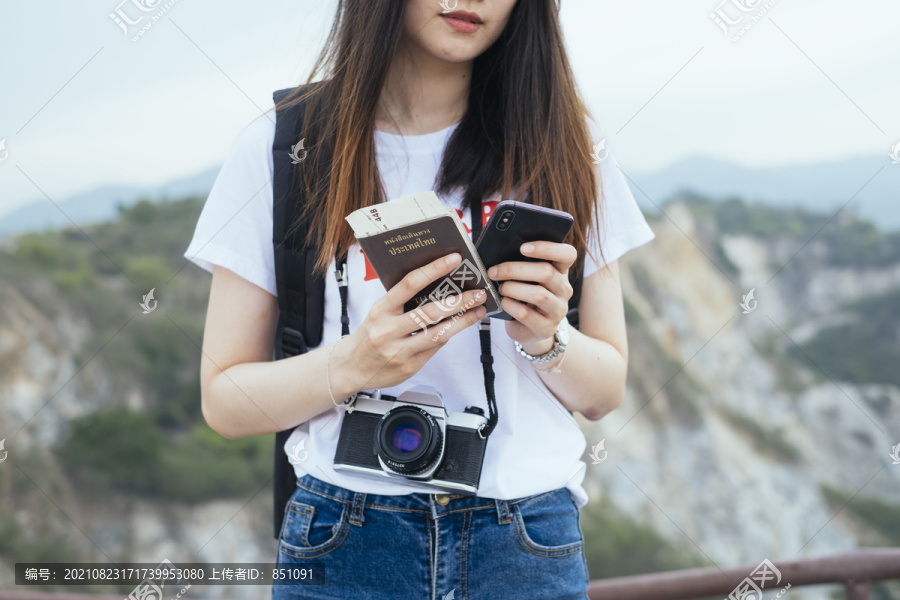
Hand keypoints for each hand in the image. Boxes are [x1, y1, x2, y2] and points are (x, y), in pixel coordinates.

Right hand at [332, 252, 487, 394]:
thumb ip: (403, 302)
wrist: (352, 367)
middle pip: (430, 312)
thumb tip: (437, 285)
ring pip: (438, 334)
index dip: (434, 270)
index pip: (410, 284)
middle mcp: (388, 330)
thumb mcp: (380, 313)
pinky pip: (435, 348)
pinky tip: (460, 326)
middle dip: (460, 301)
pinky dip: (449, 335)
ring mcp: (399, 350)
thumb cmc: (370, 334)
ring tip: (478, 310)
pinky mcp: (409, 366)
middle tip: (478, 293)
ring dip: (463, 321)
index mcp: (381, 309)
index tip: (454, 259)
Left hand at [487, 241, 576, 353]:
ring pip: (539, 294)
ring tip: (500, 288)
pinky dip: (511, 306)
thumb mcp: (529, 278)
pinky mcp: (547, 328)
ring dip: (513, 288)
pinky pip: (526, 314)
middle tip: (494, 271)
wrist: (528, 328)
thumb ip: (523, 263)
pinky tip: (503, 302)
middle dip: (515, 269)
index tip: (523, 247)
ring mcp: (558, 310)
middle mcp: (564, 290)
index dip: (547, 248)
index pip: (567, 254)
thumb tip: (499, 251)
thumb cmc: (525, 295)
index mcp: (561, 271)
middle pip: (546, 273)